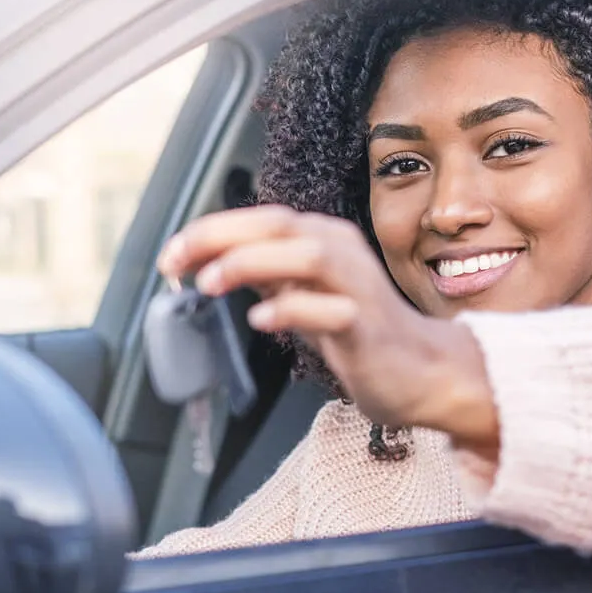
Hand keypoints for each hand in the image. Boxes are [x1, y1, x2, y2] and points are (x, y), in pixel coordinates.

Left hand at [157, 206, 498, 448]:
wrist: (419, 371)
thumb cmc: (357, 330)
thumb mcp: (302, 292)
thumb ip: (265, 272)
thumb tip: (208, 260)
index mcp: (323, 238)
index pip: (261, 220)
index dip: (211, 231)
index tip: (171, 255)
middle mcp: (341, 251)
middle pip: (279, 226)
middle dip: (221, 237)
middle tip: (177, 262)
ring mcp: (357, 286)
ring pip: (306, 256)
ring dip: (252, 263)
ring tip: (210, 283)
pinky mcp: (367, 325)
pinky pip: (330, 310)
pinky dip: (292, 309)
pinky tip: (261, 320)